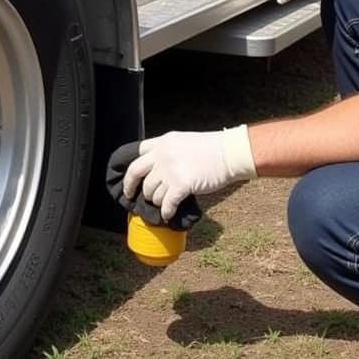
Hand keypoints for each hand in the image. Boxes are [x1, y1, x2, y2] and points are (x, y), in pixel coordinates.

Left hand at [122, 127, 256, 221]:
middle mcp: (162, 155)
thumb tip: (157, 169)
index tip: (129, 181)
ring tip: (163, 203)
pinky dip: (165, 212)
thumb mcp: (184, 142)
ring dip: (156, 201)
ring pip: (151, 192)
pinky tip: (167, 215)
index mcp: (163, 142)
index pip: (136, 154)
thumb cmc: (212, 149)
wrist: (230, 153)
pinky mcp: (181, 185)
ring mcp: (170, 170)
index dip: (130, 170)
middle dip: (131, 188)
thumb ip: (168, 151)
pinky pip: (166, 204)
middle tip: (132, 197)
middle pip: (136, 173)